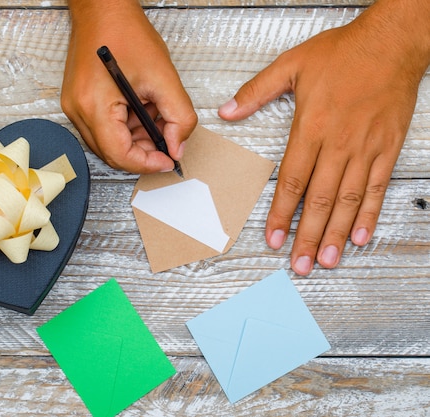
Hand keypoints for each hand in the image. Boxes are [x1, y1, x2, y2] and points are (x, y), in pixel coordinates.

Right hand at [61, 0, 196, 173]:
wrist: (102, 9)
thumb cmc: (125, 32)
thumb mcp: (163, 77)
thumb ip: (178, 117)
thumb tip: (177, 146)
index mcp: (94, 106)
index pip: (120, 156)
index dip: (147, 164)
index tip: (168, 161)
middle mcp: (78, 111)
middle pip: (112, 153)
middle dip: (143, 152)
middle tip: (166, 141)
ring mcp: (74, 108)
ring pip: (108, 143)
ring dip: (135, 139)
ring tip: (154, 116)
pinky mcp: (77, 102)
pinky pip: (102, 128)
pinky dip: (125, 127)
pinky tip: (140, 110)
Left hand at [219, 0, 429, 274]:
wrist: (392, 43)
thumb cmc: (342, 53)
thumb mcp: (291, 64)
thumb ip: (256, 91)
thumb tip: (227, 110)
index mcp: (311, 129)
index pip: (293, 181)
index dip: (282, 213)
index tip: (273, 238)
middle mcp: (338, 145)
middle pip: (320, 200)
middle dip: (309, 236)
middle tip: (300, 264)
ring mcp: (365, 149)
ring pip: (349, 200)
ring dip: (337, 233)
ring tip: (328, 261)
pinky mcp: (387, 148)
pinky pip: (378, 187)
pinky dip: (370, 213)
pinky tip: (361, 236)